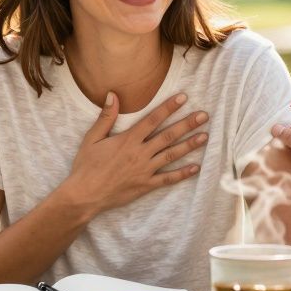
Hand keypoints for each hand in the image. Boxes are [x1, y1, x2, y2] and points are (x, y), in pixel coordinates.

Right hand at [59, 91, 208, 215]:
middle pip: (168, 135)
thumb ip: (105, 117)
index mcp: (127, 140)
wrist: (85, 195)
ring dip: (189, 145)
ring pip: (171, 155)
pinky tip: (196, 168)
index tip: (183, 98)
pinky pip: (167, 179)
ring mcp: (144, 170)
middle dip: (187, 124)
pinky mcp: (146, 185)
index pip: (153, 119)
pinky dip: (182, 174)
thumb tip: (112, 95)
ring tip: (205, 136)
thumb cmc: (86, 166)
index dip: (169, 108)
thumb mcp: (91, 138)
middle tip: (204, 115)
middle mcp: (139, 153)